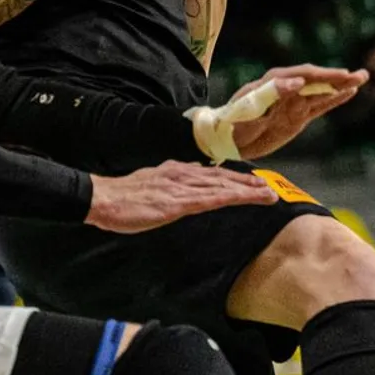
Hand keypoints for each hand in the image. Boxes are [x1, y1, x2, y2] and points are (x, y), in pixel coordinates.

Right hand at [85, 160, 274, 233]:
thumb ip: (174, 183)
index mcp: (178, 172)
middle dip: (249, 183)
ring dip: (248, 190)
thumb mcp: (154, 185)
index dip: (236, 179)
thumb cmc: (125, 197)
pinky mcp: (179, 202)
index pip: (213, 174)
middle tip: (271, 189)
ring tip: (268, 194)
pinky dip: (233, 196)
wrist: (103, 199)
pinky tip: (247, 198)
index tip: (255, 183)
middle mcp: (184, 175)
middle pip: (224, 178)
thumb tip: (191, 181)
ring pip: (223, 187)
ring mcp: (182, 188)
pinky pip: (212, 198)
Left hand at [227, 64, 367, 157]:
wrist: (224, 140)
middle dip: (338, 77)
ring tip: (363, 78)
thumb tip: (298, 81)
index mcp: (273, 83)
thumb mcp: (248, 109)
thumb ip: (271, 94)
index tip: (341, 77)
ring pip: (322, 92)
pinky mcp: (297, 116)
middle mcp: (286, 89)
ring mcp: (293, 103)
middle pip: (316, 80)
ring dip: (342, 86)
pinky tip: (349, 93)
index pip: (302, 75)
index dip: (322, 76)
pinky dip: (334, 99)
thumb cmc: (232, 124)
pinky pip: (319, 106)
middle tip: (360, 75)